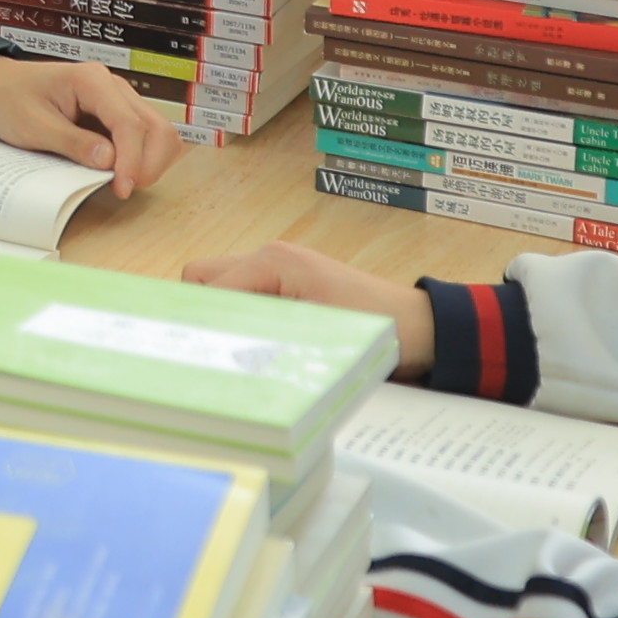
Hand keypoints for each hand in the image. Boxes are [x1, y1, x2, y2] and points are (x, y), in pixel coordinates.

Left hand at [0, 53, 180, 202]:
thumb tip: (109, 161)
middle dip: (149, 162)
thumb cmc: (11, 100)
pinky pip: (144, 135)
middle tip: (125, 189)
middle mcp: (112, 86)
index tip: (122, 188)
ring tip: (124, 183)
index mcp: (91, 81)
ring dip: (150, 160)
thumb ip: (72, 142)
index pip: (129, 123)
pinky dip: (142, 156)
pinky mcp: (116, 113)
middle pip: (156, 126)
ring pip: (157, 131)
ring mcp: (117, 99)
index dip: (132, 159)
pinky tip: (121, 172)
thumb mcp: (33, 126)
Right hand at [188, 239, 434, 364]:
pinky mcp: (288, 289)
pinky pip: (244, 299)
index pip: (208, 288)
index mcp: (273, 261)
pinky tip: (256, 350)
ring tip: (235, 354)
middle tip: (212, 354)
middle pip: (203, 279)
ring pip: (221, 289)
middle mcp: (270, 258)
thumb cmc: (377, 326)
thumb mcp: (315, 330)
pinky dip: (240, 321)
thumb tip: (217, 348)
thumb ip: (261, 330)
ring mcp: (278, 273)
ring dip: (222, 318)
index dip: (199, 323)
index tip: (196, 359)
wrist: (421, 330)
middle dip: (202, 313)